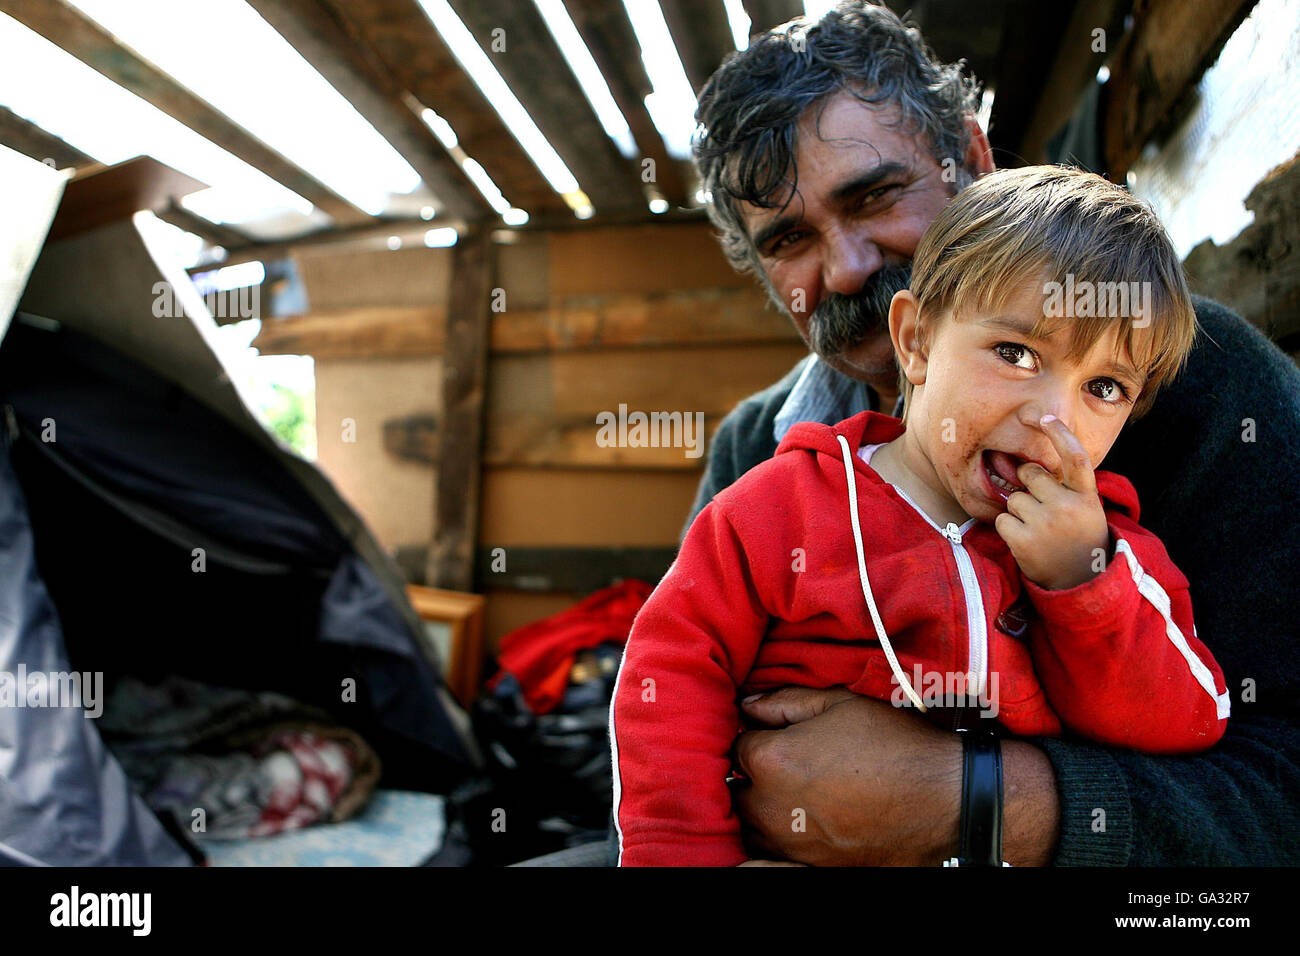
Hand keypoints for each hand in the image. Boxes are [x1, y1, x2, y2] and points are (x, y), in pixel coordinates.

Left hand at [731, 687, 962, 865]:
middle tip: (791, 762)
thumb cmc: (893, 745)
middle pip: (738, 788)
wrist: (945, 801)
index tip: (779, 734)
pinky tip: (811, 819)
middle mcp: (770, 807)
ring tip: (799, 792)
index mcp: (772, 760)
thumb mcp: (838, 705)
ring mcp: (790, 844)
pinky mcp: (811, 867)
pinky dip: (785, 835)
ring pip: (752, 825)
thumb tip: (746, 705)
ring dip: (764, 808)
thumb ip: (783, 702)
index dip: (758, 736)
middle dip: (755, 774)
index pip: (738, 745)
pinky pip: (777, 851)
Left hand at [994, 414, 1109, 589]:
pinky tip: (1027, 540)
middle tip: (1043, 509)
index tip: (1044, 417)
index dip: (1059, 433)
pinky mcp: (1025, 540)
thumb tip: (1025, 466)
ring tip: (1038, 530)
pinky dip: (1009, 529)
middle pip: (1031, 476)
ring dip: (1019, 512)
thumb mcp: (1085, 509)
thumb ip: (1065, 487)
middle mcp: (1068, 506)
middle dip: (1029, 487)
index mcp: (1086, 495)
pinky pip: (1002, 520)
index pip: (1074, 456)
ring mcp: (1046, 523)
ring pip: (1014, 499)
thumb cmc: (1078, 538)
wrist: (1081, 581)